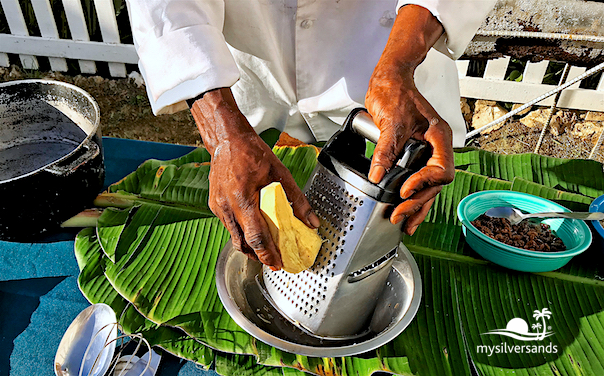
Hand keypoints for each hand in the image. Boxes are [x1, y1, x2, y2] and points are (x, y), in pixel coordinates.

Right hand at [190, 88, 319, 268]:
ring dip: (249, 247)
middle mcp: (227, 206)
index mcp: (243, 199)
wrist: (227, 139)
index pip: (256, 236)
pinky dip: (241, 233)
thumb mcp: (280, 173)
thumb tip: (312, 222)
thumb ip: (297, 200)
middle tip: (274, 263)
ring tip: (265, 252)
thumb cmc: (252, 153)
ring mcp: (217, 207)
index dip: (268, 254)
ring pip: (234, 237)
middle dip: (259, 256)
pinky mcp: (214, 205)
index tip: (278, 264)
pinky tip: (252, 232)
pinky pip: (229, 226)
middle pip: (242, 243)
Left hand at [365, 5, 453, 235]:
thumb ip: (385, 149)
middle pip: (435, 184)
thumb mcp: (390, 121)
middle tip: (398, 216)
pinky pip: (418, 178)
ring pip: (429, 185)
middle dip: (418, 202)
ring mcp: (427, 150)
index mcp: (438, 137)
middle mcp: (437, 146)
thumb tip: (378, 174)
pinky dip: (412, 195)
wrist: (389, 79)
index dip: (423, 184)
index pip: (441, 170)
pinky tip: (404, 207)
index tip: (404, 190)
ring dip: (417, 204)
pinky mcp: (415, 153)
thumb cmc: (395, 92)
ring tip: (405, 223)